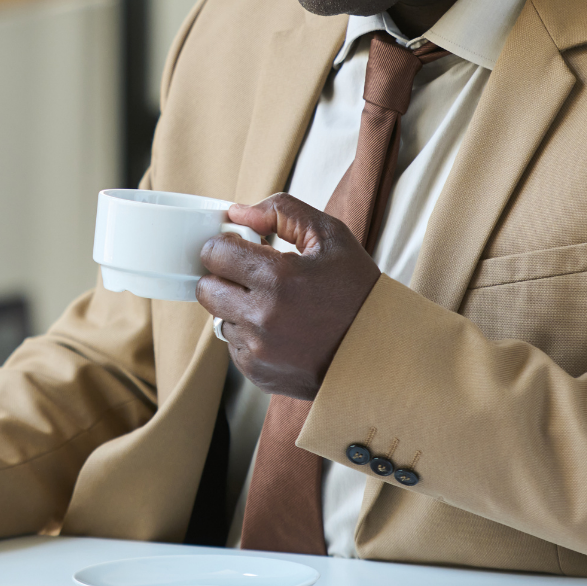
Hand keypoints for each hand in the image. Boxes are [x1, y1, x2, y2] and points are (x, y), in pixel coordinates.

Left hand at [196, 193, 381, 400]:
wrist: (381, 352)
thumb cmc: (357, 290)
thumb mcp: (330, 237)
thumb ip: (282, 212)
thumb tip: (236, 213)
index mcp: (277, 278)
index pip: (214, 252)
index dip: (227, 245)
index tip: (245, 248)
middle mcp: (261, 317)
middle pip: (206, 287)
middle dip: (225, 276)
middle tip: (254, 276)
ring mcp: (257, 350)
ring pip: (218, 318)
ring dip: (237, 308)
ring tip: (275, 306)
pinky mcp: (258, 373)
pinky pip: (233, 346)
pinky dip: (249, 335)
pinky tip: (280, 330)